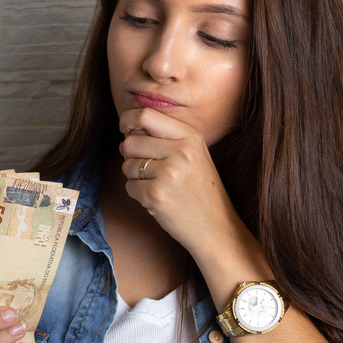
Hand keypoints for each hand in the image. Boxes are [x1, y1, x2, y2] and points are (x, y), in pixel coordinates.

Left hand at [118, 107, 240, 254]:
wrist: (216, 228)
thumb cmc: (200, 190)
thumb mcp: (193, 155)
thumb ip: (165, 138)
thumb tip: (127, 132)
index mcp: (190, 136)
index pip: (146, 114)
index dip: (128, 119)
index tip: (126, 129)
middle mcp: (181, 151)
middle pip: (130, 141)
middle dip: (130, 155)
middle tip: (147, 168)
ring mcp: (169, 173)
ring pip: (127, 165)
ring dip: (135, 177)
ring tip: (159, 185)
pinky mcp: (157, 195)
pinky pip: (130, 187)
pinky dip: (138, 195)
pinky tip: (158, 199)